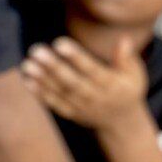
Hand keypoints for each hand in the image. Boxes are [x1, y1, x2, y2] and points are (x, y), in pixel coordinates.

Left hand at [20, 35, 149, 133]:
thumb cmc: (126, 88)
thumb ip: (126, 58)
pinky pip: (55, 105)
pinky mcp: (72, 113)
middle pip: (72, 82)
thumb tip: (123, 40)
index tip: (59, 43)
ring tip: (27, 64)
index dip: (76, 57)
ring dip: (42, 80)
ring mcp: (82, 107)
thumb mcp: (134, 74)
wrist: (122, 121)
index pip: (92, 70)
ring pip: (61, 93)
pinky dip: (41, 94)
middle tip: (36, 50)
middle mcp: (96, 97)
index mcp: (111, 85)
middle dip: (54, 67)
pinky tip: (27, 80)